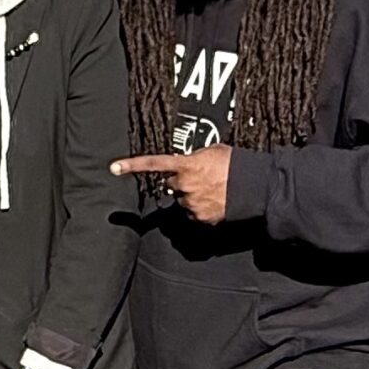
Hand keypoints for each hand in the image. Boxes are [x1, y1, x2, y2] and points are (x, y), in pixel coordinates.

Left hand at [112, 145, 232, 222]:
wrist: (255, 186)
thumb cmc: (235, 164)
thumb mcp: (212, 150)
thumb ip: (193, 157)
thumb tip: (186, 164)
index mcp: (185, 165)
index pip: (153, 163)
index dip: (132, 165)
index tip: (113, 168)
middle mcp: (184, 185)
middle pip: (171, 184)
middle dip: (181, 182)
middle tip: (201, 178)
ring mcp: (191, 203)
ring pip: (183, 199)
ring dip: (192, 195)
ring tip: (213, 189)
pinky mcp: (200, 217)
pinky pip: (194, 212)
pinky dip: (202, 208)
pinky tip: (216, 200)